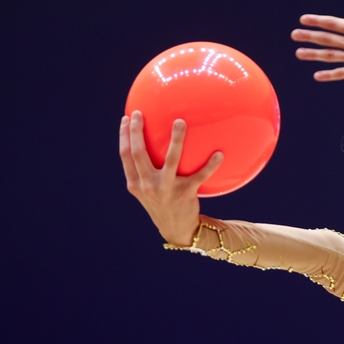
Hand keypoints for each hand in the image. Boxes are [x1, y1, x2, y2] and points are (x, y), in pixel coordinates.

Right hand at [119, 111, 222, 245]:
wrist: (177, 230)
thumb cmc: (163, 204)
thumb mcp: (147, 191)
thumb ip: (145, 172)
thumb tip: (151, 144)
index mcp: (136, 184)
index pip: (126, 156)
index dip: (124, 136)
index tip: (126, 118)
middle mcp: (148, 185)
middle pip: (139, 153)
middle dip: (137, 131)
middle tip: (140, 113)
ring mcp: (166, 190)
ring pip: (171, 159)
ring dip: (176, 139)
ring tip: (180, 121)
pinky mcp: (185, 194)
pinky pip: (200, 175)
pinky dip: (211, 164)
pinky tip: (219, 153)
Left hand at [291, 10, 343, 81]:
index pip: (333, 23)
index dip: (318, 21)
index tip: (303, 19)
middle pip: (327, 38)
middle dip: (309, 36)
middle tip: (294, 35)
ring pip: (330, 55)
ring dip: (313, 54)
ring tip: (298, 53)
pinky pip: (341, 73)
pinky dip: (329, 75)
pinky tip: (316, 76)